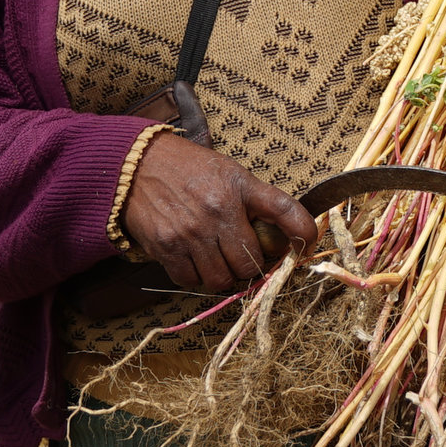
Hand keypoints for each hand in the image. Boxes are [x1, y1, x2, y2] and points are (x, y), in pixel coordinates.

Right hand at [121, 133, 316, 292]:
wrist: (138, 165)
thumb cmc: (190, 168)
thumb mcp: (231, 173)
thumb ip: (259, 200)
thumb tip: (288, 232)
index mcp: (238, 189)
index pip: (283, 210)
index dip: (303, 231)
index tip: (308, 242)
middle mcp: (217, 212)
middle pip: (250, 263)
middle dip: (252, 265)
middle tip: (246, 258)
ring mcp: (190, 233)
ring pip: (221, 278)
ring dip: (224, 275)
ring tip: (220, 261)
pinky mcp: (166, 248)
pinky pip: (190, 281)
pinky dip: (196, 277)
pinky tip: (196, 260)